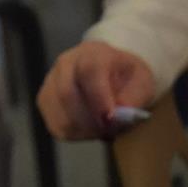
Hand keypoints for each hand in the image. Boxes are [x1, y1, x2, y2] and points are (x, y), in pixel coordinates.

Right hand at [37, 41, 156, 140]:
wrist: (110, 71)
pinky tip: (89, 129)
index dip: (99, 97)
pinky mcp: (44, 100)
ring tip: (102, 129)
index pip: (89, 71)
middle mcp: (65, 63)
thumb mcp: (143, 82)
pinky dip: (75, 134)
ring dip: (84, 129)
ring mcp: (50, 81)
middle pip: (66, 93)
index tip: (111, 119)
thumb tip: (117, 116)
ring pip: (59, 113)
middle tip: (109, 131)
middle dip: (90, 120)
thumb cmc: (127, 76)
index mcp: (93, 53)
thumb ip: (134, 97)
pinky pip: (56, 124)